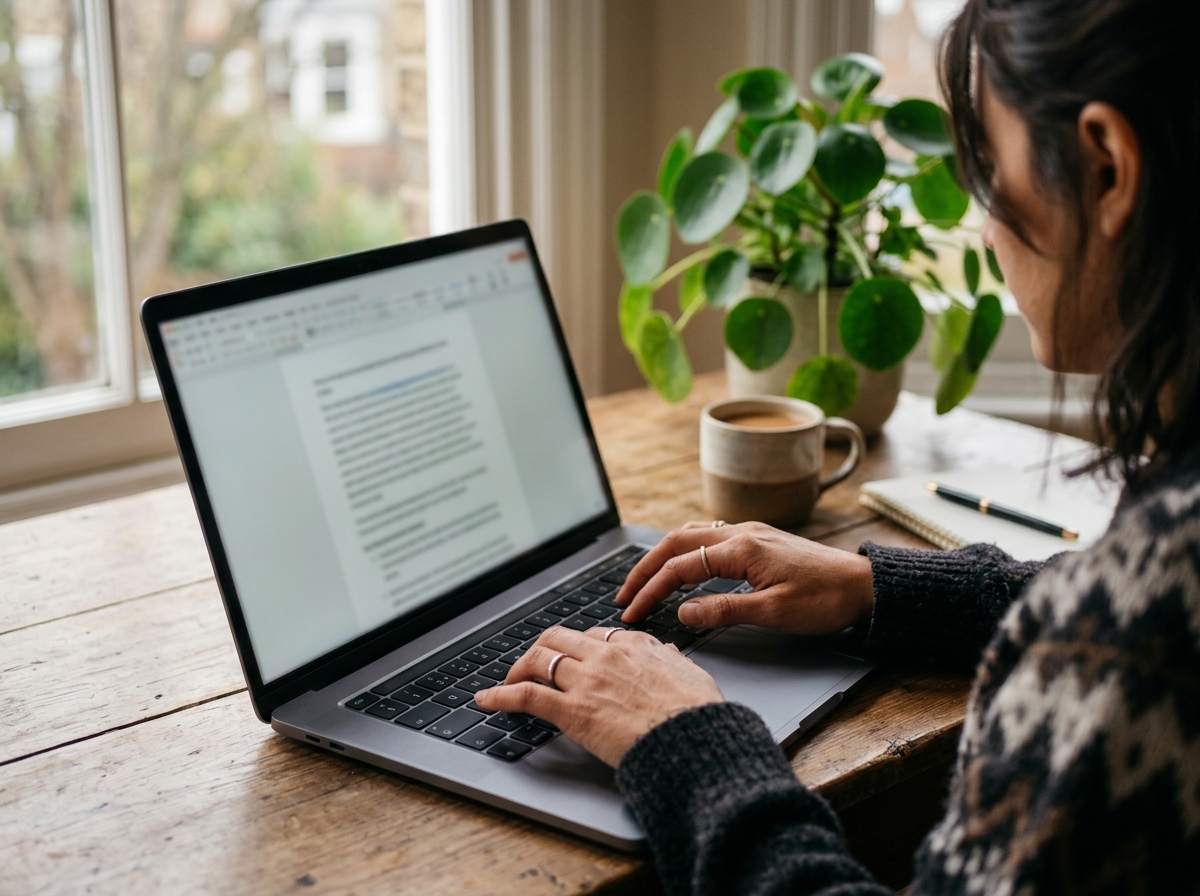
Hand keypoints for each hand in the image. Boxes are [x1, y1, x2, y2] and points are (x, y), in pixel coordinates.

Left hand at [474, 625, 722, 766]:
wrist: (691, 739)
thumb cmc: (696, 714)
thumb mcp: (691, 674)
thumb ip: (672, 660)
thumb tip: (669, 652)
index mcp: (634, 646)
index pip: (594, 635)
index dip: (577, 646)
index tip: (571, 656)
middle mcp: (605, 656)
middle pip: (558, 637)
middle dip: (541, 649)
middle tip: (532, 665)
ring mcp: (586, 682)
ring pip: (538, 659)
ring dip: (518, 669)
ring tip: (507, 681)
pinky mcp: (572, 711)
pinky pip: (526, 696)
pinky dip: (500, 696)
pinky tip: (486, 700)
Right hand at [615, 521, 874, 634]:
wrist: (864, 586)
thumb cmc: (826, 600)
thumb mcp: (775, 614)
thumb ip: (724, 610)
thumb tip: (682, 613)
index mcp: (742, 549)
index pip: (680, 567)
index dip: (651, 591)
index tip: (632, 613)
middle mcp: (741, 532)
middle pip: (676, 542)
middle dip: (645, 568)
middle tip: (624, 595)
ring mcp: (750, 532)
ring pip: (691, 534)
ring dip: (663, 556)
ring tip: (644, 581)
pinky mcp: (759, 539)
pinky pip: (709, 537)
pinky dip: (684, 551)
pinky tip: (682, 566)